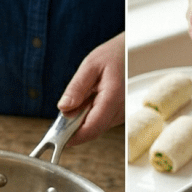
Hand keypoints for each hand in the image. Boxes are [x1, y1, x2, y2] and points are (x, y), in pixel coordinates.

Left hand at [58, 32, 124, 146]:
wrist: (132, 53)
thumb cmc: (114, 55)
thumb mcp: (90, 65)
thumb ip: (76, 88)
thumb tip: (64, 108)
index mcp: (113, 98)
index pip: (92, 128)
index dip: (74, 137)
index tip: (59, 138)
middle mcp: (120, 110)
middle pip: (93, 130)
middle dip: (75, 126)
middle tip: (66, 108)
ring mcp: (122, 115)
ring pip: (96, 127)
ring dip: (83, 119)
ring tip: (84, 95)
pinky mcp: (120, 115)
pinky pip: (101, 121)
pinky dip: (90, 115)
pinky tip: (91, 98)